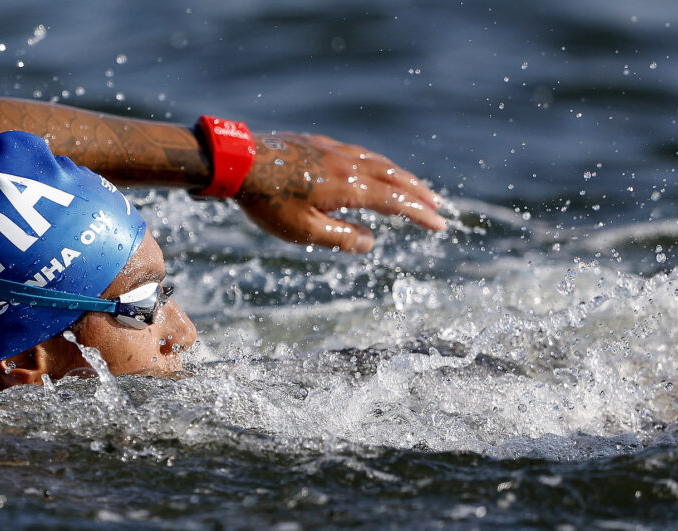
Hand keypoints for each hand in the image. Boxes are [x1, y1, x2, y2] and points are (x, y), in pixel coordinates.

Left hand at [236, 132, 445, 252]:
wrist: (237, 162)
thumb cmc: (267, 202)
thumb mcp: (304, 231)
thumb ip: (341, 237)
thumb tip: (371, 242)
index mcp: (348, 186)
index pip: (394, 202)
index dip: (419, 213)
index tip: (440, 224)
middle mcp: (347, 162)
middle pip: (393, 177)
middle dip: (418, 192)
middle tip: (438, 204)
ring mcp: (332, 148)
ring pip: (376, 160)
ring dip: (400, 175)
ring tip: (413, 186)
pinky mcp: (317, 141)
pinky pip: (357, 151)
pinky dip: (376, 162)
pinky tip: (372, 166)